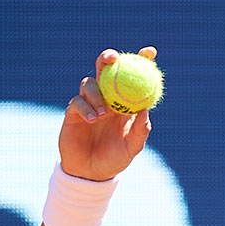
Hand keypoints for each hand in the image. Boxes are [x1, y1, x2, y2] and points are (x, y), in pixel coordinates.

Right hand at [58, 47, 157, 181]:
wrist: (91, 173)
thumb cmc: (115, 159)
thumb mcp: (132, 147)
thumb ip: (140, 130)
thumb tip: (146, 110)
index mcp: (125, 103)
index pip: (133, 77)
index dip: (141, 61)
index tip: (150, 52)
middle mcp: (107, 98)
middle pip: (105, 69)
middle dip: (108, 58)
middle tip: (113, 59)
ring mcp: (89, 103)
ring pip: (90, 83)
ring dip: (97, 94)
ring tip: (104, 114)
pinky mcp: (74, 111)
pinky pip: (77, 101)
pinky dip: (86, 108)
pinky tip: (93, 119)